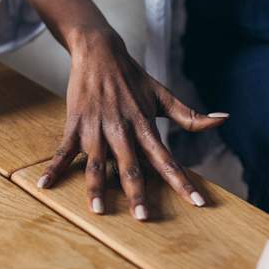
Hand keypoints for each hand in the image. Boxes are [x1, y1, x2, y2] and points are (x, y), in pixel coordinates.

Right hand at [36, 28, 227, 219]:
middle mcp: (121, 128)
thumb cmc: (132, 77)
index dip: (182, 181)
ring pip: (96, 162)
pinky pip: (63, 150)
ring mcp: (95, 127)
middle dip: (137, 193)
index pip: (167, 158)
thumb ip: (189, 116)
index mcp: (144, 124)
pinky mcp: (75, 124)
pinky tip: (45, 185)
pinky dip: (54, 168)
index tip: (197, 203)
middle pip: (130, 166)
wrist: (99, 50)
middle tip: (143, 218)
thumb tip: (223, 120)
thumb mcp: (162, 95)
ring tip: (99, 211)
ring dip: (96, 187)